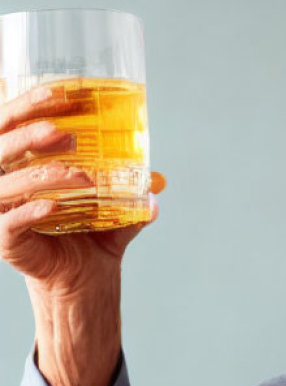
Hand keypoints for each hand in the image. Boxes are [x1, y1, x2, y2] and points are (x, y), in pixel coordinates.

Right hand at [0, 84, 155, 292]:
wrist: (84, 279)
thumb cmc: (90, 235)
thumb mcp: (114, 208)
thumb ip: (130, 194)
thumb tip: (157, 182)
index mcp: (18, 162)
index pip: (13, 122)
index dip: (30, 104)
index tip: (60, 93)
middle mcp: (2, 180)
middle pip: (0, 143)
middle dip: (31, 134)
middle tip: (66, 134)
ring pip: (7, 183)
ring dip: (45, 176)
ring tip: (82, 177)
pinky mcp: (4, 240)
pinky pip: (10, 222)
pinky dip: (32, 211)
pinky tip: (55, 206)